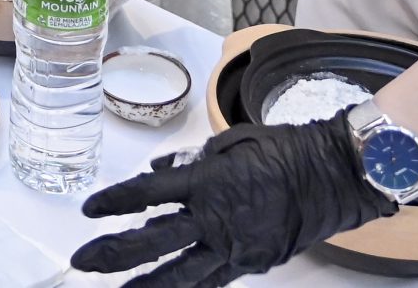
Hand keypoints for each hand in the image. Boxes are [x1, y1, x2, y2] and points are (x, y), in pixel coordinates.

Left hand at [70, 118, 395, 287]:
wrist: (333, 174)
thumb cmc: (285, 151)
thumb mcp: (230, 143)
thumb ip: (190, 162)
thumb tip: (158, 171)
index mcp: (207, 183)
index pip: (147, 193)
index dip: (114, 202)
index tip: (89, 210)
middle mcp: (216, 219)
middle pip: (154, 241)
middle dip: (114, 253)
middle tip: (84, 261)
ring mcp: (235, 247)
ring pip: (180, 273)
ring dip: (146, 285)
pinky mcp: (252, 263)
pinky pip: (213, 281)